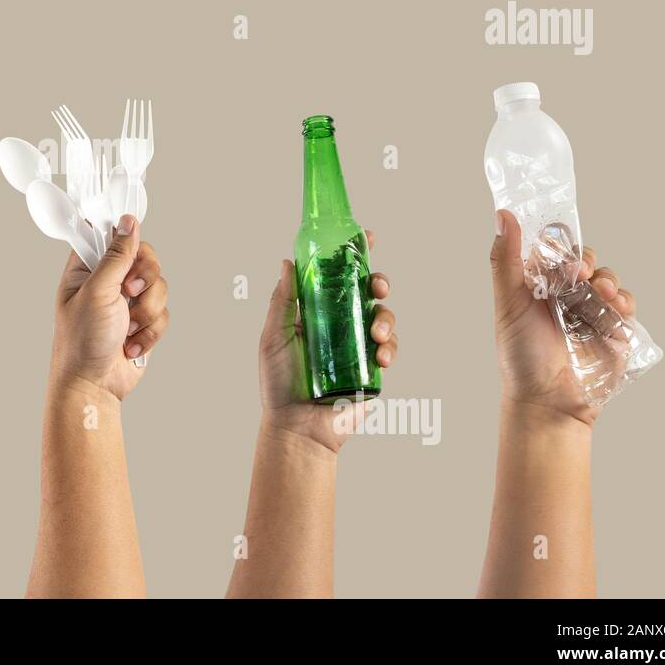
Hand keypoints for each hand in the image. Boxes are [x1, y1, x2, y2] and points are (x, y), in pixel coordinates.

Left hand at [51, 215, 168, 400]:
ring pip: (160, 287)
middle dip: (145, 280)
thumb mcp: (97, 291)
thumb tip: (128, 222)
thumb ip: (116, 256)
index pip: (114, 235)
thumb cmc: (81, 342)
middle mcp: (110, 280)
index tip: (130, 253)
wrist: (94, 385)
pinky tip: (130, 344)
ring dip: (147, 312)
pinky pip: (164, 313)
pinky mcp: (144, 321)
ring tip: (126, 329)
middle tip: (129, 293)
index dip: (128, 241)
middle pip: (146, 257)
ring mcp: (128, 301)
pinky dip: (150, 332)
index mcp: (88, 267)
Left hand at [258, 230, 396, 453]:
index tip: (369, 237)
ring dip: (387, 316)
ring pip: (385, 317)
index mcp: (317, 312)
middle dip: (379, 282)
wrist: (297, 428)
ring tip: (377, 330)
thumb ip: (282, 301)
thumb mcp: (274, 337)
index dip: (355, 256)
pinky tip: (382, 357)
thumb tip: (287, 261)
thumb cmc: (279, 384)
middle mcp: (340, 325)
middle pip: (368, 292)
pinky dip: (391, 347)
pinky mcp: (372, 369)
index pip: (338, 278)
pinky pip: (390, 349)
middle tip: (377, 285)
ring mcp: (359, 346)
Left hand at [490, 209, 639, 425]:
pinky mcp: (615, 328)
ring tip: (602, 292)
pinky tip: (615, 307)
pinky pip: (626, 304)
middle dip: (585, 261)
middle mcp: (564, 293)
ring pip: (607, 278)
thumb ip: (507, 260)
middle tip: (579, 274)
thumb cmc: (521, 356)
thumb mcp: (509, 303)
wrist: (548, 401)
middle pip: (583, 259)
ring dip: (607, 279)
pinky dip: (624, 301)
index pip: (552, 250)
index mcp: (537, 284)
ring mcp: (591, 310)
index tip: (559, 254)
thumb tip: (503, 215)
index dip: (558, 245)